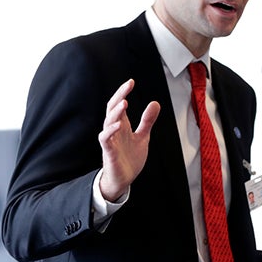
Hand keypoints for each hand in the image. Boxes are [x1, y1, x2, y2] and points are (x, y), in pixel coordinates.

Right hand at [98, 79, 160, 200]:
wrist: (123, 179)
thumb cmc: (130, 158)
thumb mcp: (143, 136)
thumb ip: (147, 121)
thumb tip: (155, 103)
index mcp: (122, 125)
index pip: (119, 104)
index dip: (123, 93)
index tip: (131, 82)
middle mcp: (114, 130)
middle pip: (112, 109)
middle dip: (119, 96)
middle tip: (127, 86)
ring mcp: (110, 141)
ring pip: (108, 123)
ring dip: (115, 113)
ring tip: (124, 103)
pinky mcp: (109, 152)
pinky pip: (106, 140)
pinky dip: (110, 132)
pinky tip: (118, 125)